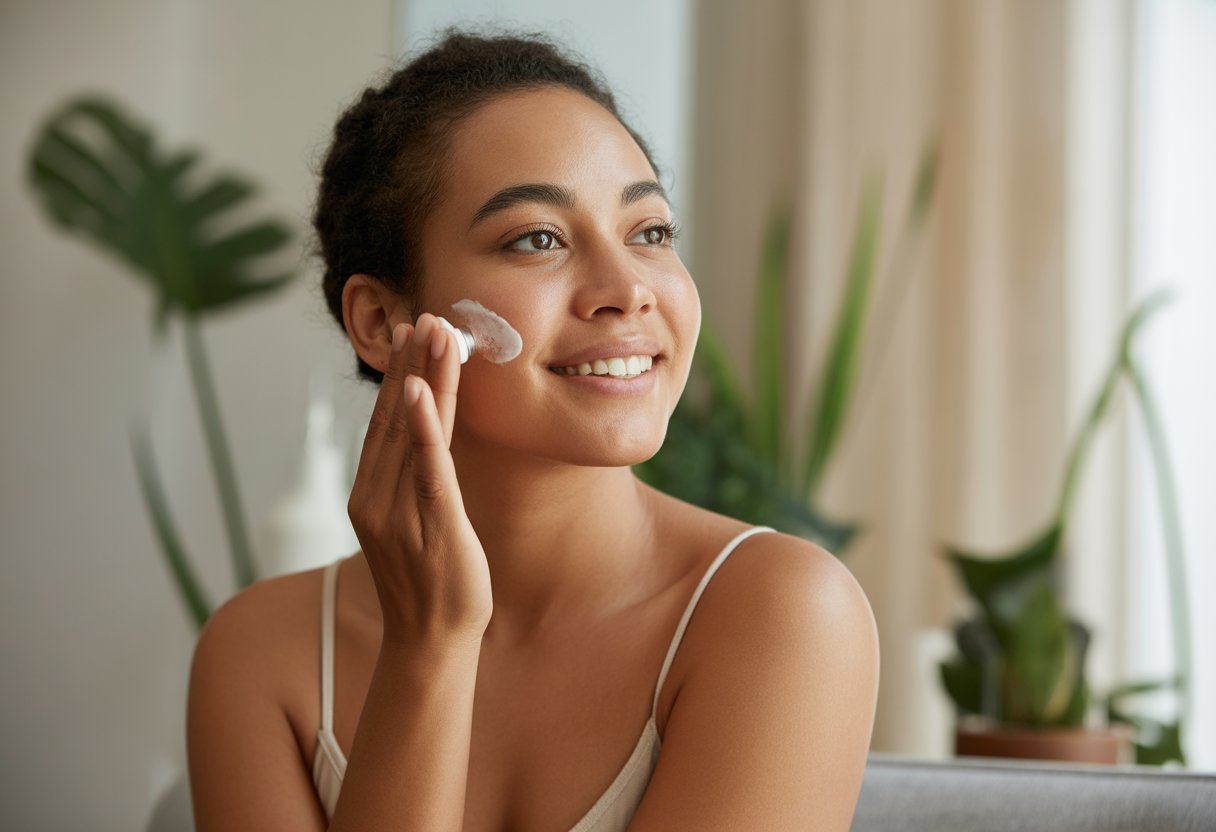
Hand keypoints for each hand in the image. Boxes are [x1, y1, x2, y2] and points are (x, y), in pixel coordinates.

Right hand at [347, 314, 491, 645]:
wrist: (430, 641)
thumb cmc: (431, 582)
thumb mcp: (417, 522)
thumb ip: (415, 480)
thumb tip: (425, 439)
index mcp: (370, 493)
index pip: (388, 423)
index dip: (400, 376)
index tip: (412, 334)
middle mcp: (375, 496)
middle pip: (395, 418)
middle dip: (410, 365)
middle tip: (422, 316)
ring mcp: (398, 511)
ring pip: (410, 431)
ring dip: (420, 378)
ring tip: (429, 334)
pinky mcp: (429, 524)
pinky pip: (426, 467)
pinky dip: (424, 428)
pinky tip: (423, 392)